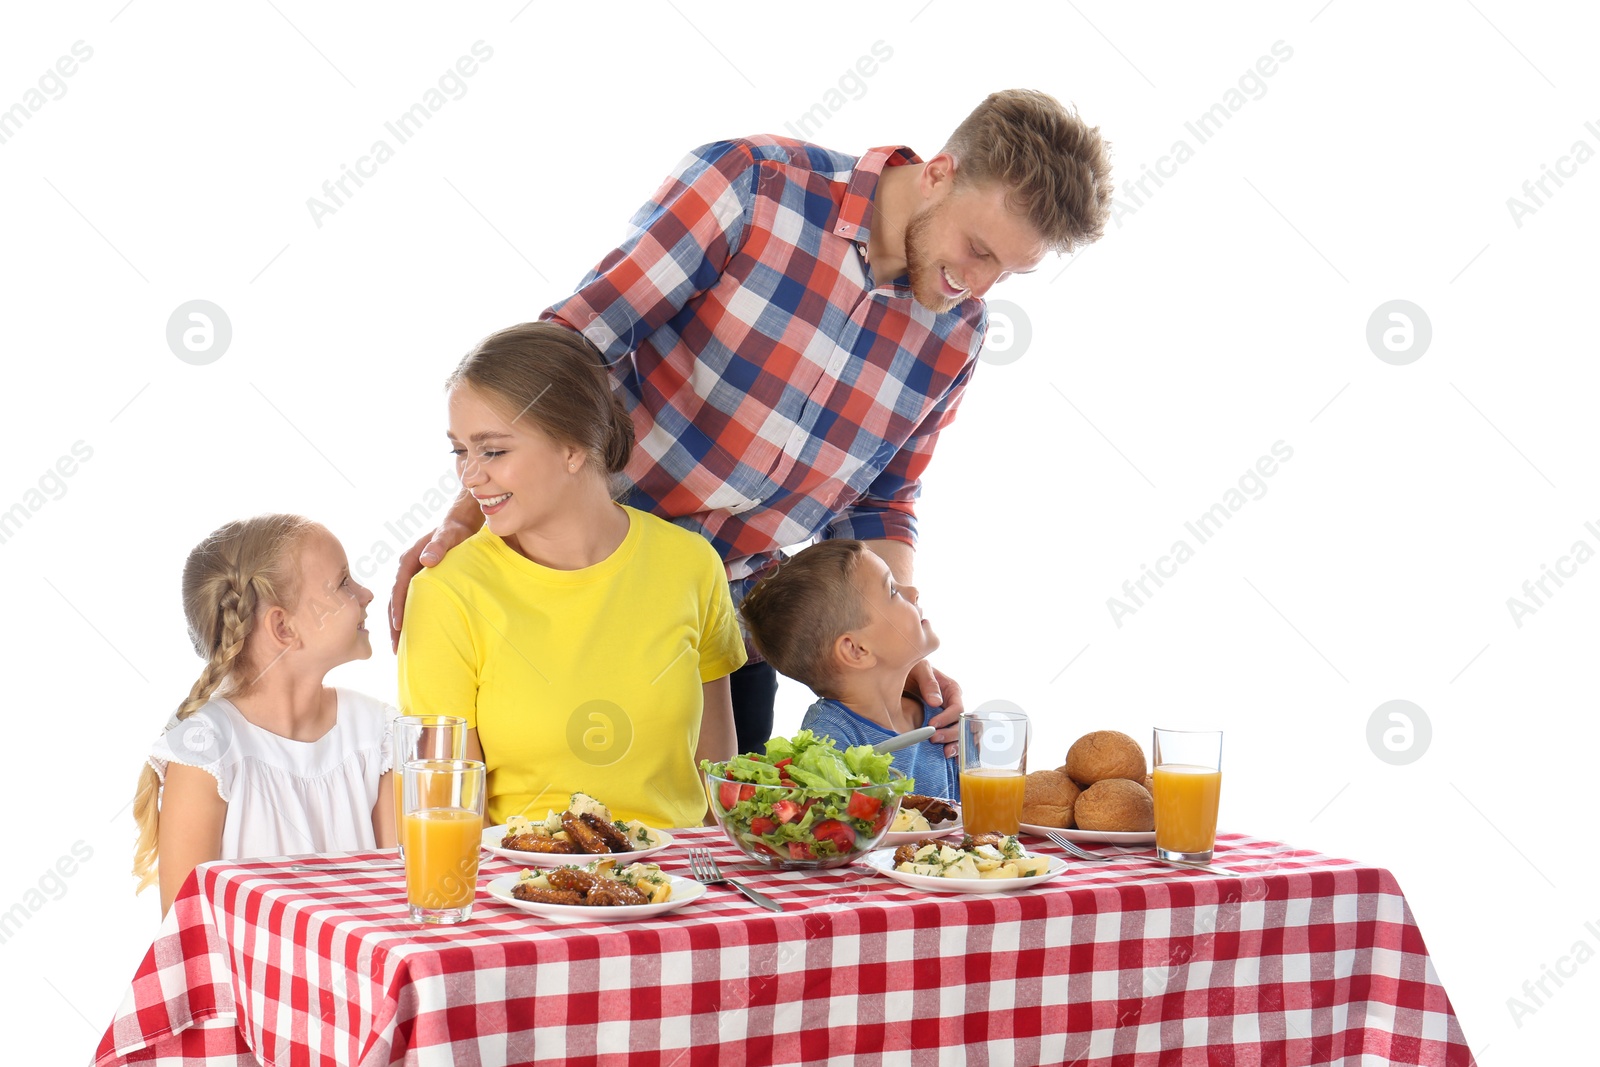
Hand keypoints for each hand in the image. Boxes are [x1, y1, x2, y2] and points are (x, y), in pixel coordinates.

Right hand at [388, 505, 478, 650]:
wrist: (460, 525)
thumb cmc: (455, 530)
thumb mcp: (449, 535)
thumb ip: (438, 546)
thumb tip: (426, 560)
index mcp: (408, 559)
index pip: (399, 588)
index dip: (398, 608)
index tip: (399, 628)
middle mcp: (406, 569)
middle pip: (395, 600)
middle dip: (394, 625)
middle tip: (397, 649)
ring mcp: (412, 577)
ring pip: (401, 604)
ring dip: (400, 625)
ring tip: (402, 649)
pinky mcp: (420, 582)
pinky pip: (412, 603)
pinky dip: (410, 618)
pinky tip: (415, 634)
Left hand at [906, 661, 964, 758]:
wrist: (899, 675)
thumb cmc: (912, 668)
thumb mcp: (920, 668)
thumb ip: (929, 683)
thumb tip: (936, 702)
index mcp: (952, 690)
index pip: (958, 709)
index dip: (947, 719)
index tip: (932, 725)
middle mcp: (954, 705)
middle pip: (963, 725)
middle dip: (951, 734)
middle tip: (934, 739)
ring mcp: (949, 717)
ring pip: (963, 735)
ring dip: (956, 745)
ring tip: (945, 753)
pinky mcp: (942, 726)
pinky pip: (954, 740)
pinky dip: (955, 749)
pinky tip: (948, 757)